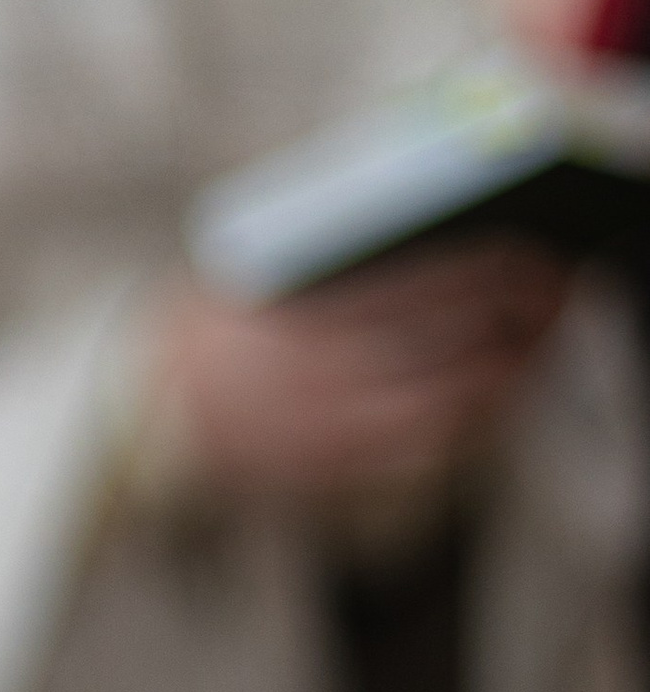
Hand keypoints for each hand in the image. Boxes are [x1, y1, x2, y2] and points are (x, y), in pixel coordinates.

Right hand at [152, 239, 566, 503]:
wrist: (137, 420)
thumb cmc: (207, 329)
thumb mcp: (245, 272)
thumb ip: (325, 252)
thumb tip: (426, 217)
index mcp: (282, 321)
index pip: (410, 289)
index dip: (484, 273)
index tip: (531, 250)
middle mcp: (304, 383)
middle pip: (443, 350)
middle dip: (512, 320)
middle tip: (553, 291)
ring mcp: (319, 436)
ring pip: (445, 408)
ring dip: (503, 374)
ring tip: (532, 341)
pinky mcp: (329, 475)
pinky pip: (423, 453)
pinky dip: (469, 421)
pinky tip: (488, 393)